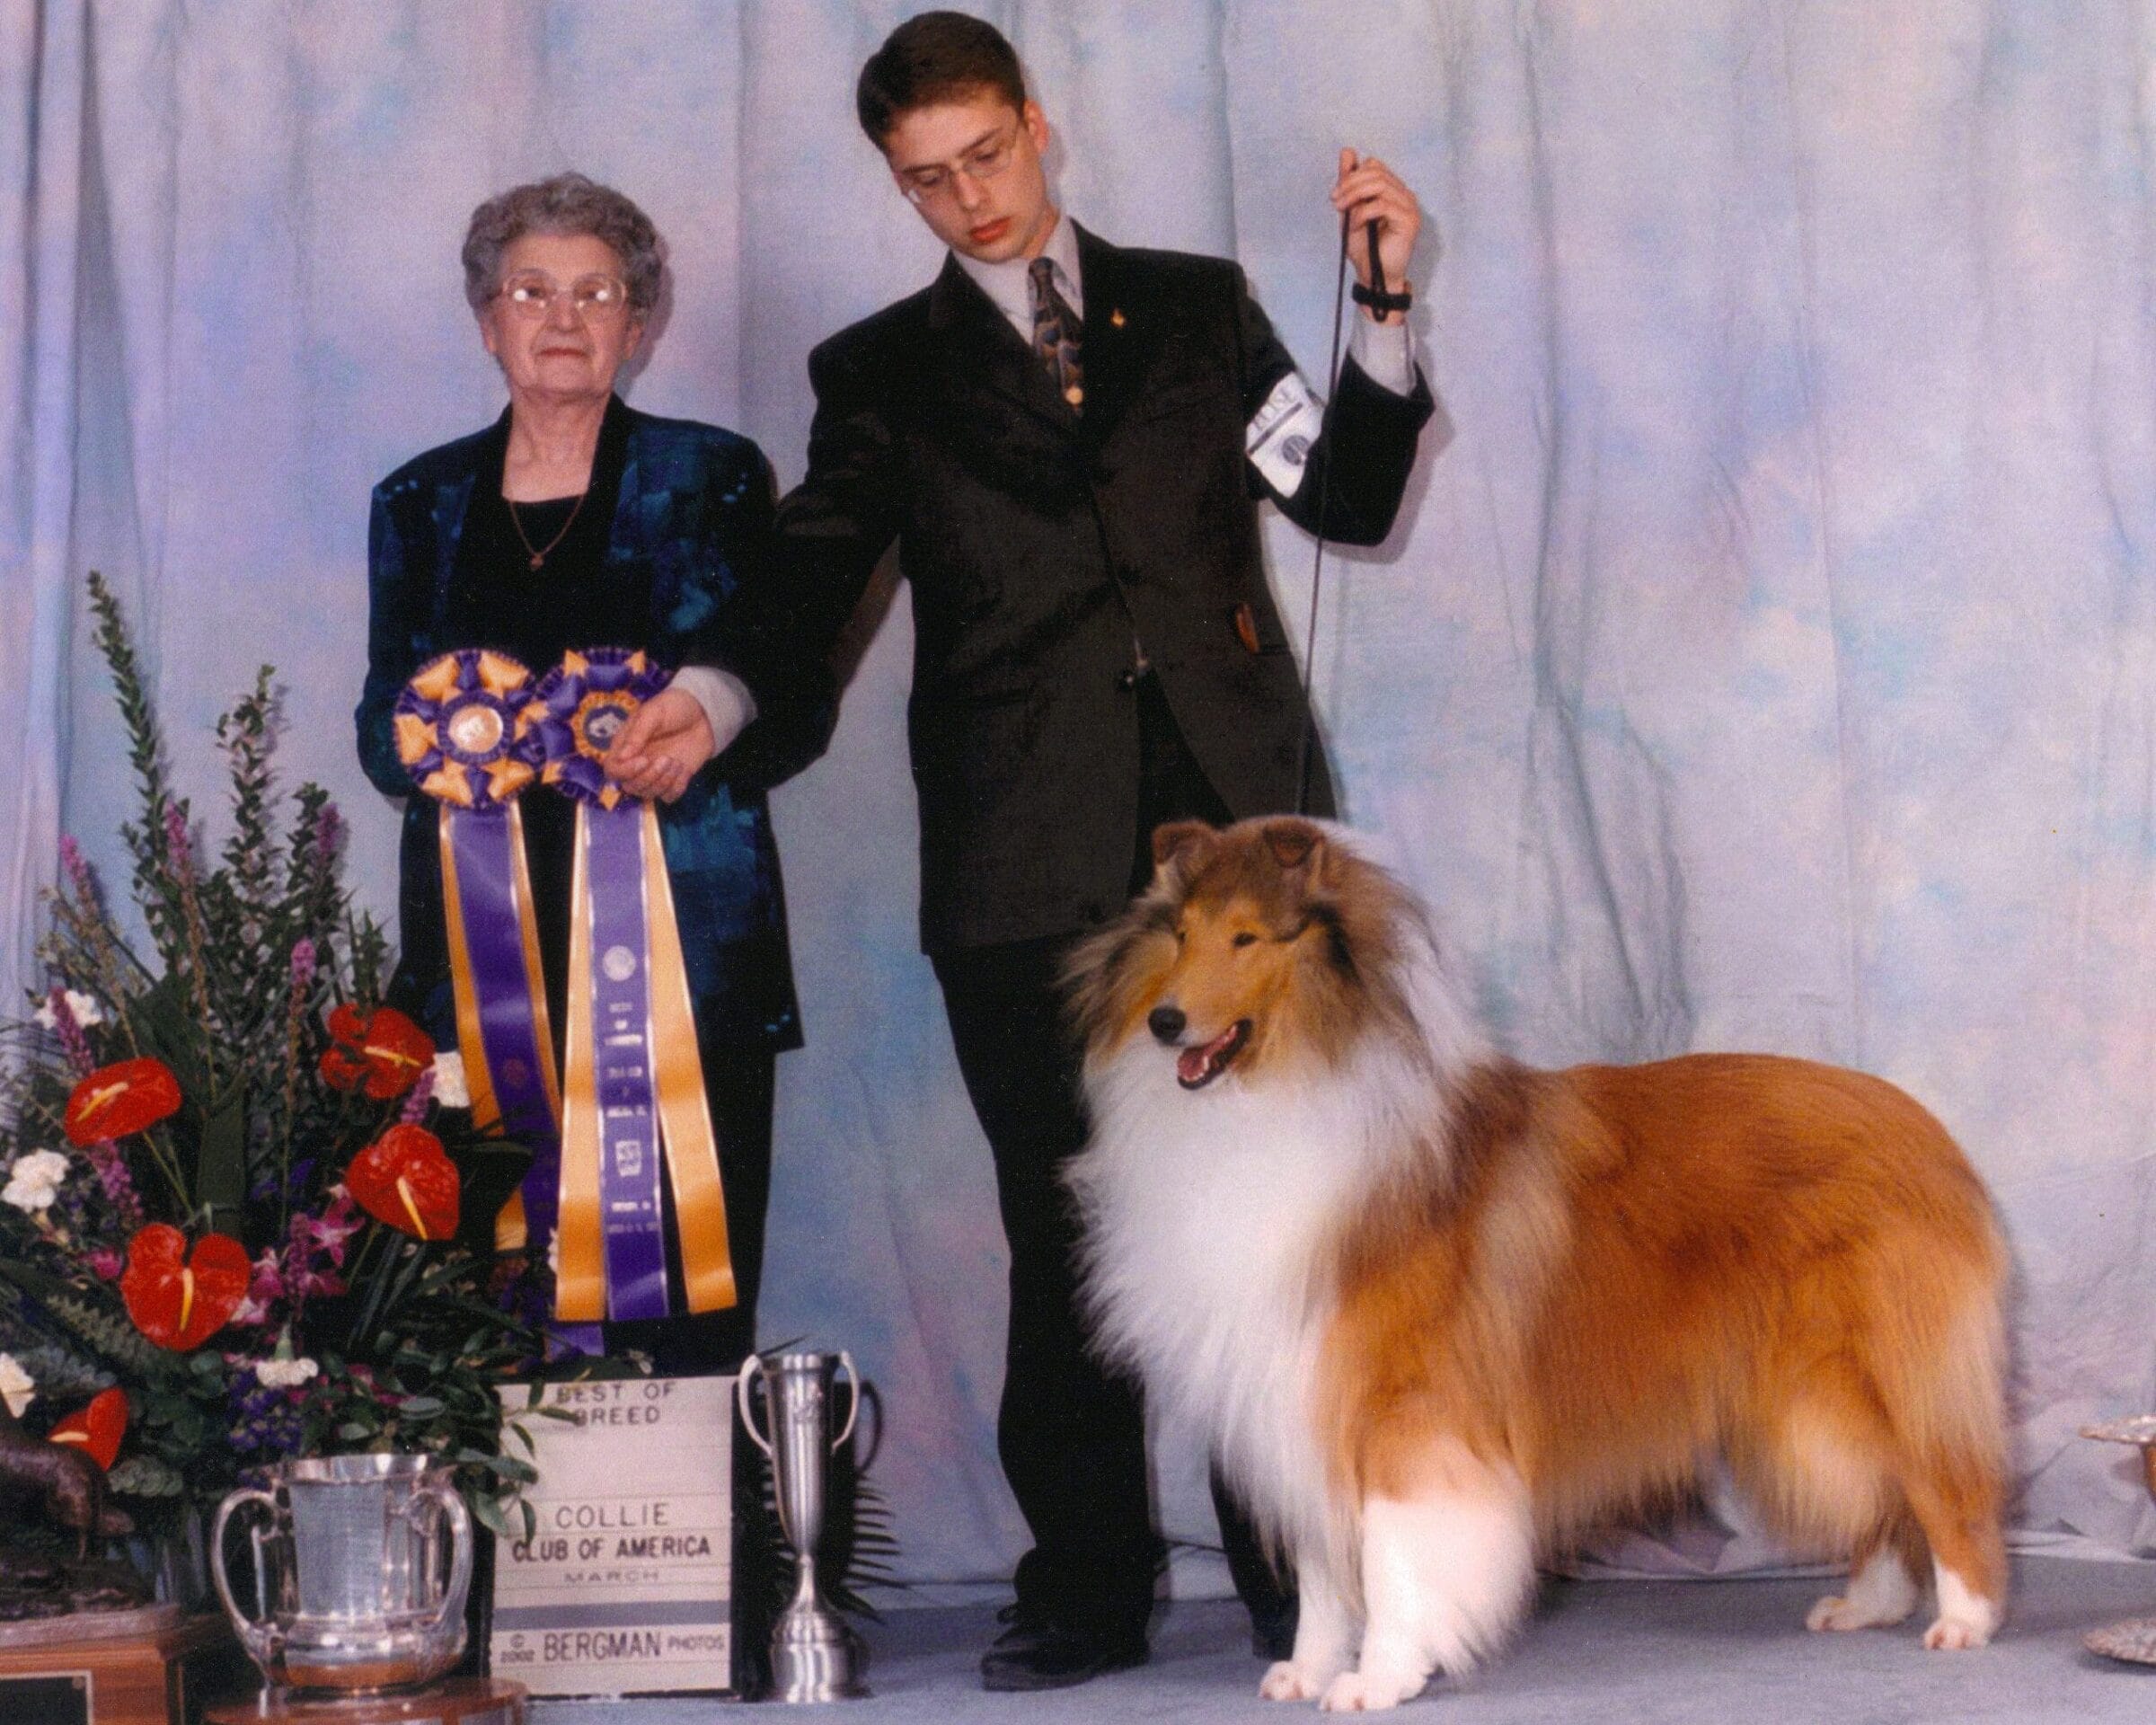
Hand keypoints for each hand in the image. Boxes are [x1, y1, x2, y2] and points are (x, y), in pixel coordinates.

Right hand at [603, 687, 715, 803]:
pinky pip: (669, 797)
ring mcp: (655, 773)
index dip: (625, 771)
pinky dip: (676, 788)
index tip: (644, 760)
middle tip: (667, 758)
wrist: (702, 712)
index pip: (612, 769)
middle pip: (630, 786)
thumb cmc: (672, 707)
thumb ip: (637, 734)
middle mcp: (636, 763)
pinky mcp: (673, 780)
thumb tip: (622, 757)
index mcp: (625, 746)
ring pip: (648, 794)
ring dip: (664, 782)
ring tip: (676, 762)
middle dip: (649, 777)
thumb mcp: (653, 714)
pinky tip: (684, 770)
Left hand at [1331, 148, 1420, 317]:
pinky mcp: (1409, 220)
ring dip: (1355, 196)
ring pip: (1379, 184)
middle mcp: (1404, 194)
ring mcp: (1409, 206)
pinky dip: (1363, 213)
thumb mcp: (1350, 210)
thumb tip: (1347, 152)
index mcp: (1392, 190)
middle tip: (1336, 202)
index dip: (1352, 175)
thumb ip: (1349, 183)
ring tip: (1344, 213)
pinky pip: (1383, 205)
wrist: (1372, 275)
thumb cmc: (1364, 247)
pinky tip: (1356, 225)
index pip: (1374, 166)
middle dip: (1350, 184)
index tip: (1335, 196)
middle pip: (1376, 171)